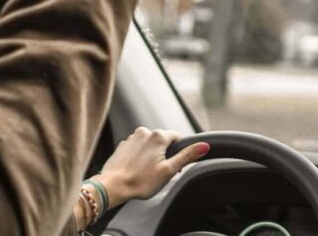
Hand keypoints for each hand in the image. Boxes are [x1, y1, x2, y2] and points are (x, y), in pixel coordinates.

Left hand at [93, 127, 208, 207]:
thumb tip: (204, 145)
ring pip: (149, 145)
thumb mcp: (169, 170)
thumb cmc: (141, 181)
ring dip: (152, 156)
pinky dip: (139, 157)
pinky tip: (136, 170)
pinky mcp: (123, 145)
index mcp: (158, 136)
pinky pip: (137, 149)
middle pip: (163, 141)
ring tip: (146, 173)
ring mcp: (132, 138)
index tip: (174, 166)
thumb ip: (187, 156)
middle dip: (165, 155)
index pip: (177, 137)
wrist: (112, 186)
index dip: (179, 152)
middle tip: (160, 173)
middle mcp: (144, 132)